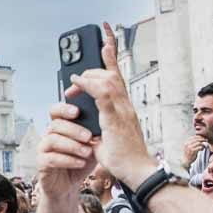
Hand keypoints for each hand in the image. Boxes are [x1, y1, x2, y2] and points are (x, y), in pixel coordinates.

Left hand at [40, 23, 157, 190]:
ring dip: (90, 75)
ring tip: (75, 78)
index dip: (112, 56)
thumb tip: (85, 127)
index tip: (105, 41)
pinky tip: (78, 83)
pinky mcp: (116, 117)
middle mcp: (126, 105)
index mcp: (124, 108)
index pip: (118, 76)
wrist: (136, 172)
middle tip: (75, 79)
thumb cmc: (124, 159)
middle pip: (112, 74)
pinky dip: (89, 84)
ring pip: (108, 79)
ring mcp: (123, 110)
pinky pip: (103, 93)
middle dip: (93, 69)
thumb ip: (96, 128)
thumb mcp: (104, 139)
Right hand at [182, 135, 206, 167]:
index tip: (203, 138)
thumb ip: (192, 143)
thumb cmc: (188, 153)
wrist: (185, 160)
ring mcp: (190, 147)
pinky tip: (202, 149)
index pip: (193, 137)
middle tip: (206, 140)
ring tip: (204, 146)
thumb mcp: (188, 147)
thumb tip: (199, 138)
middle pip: (197, 139)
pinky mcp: (193, 151)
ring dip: (203, 144)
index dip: (199, 137)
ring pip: (199, 143)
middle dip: (202, 139)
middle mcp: (187, 144)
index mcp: (186, 142)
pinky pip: (199, 147)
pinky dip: (202, 148)